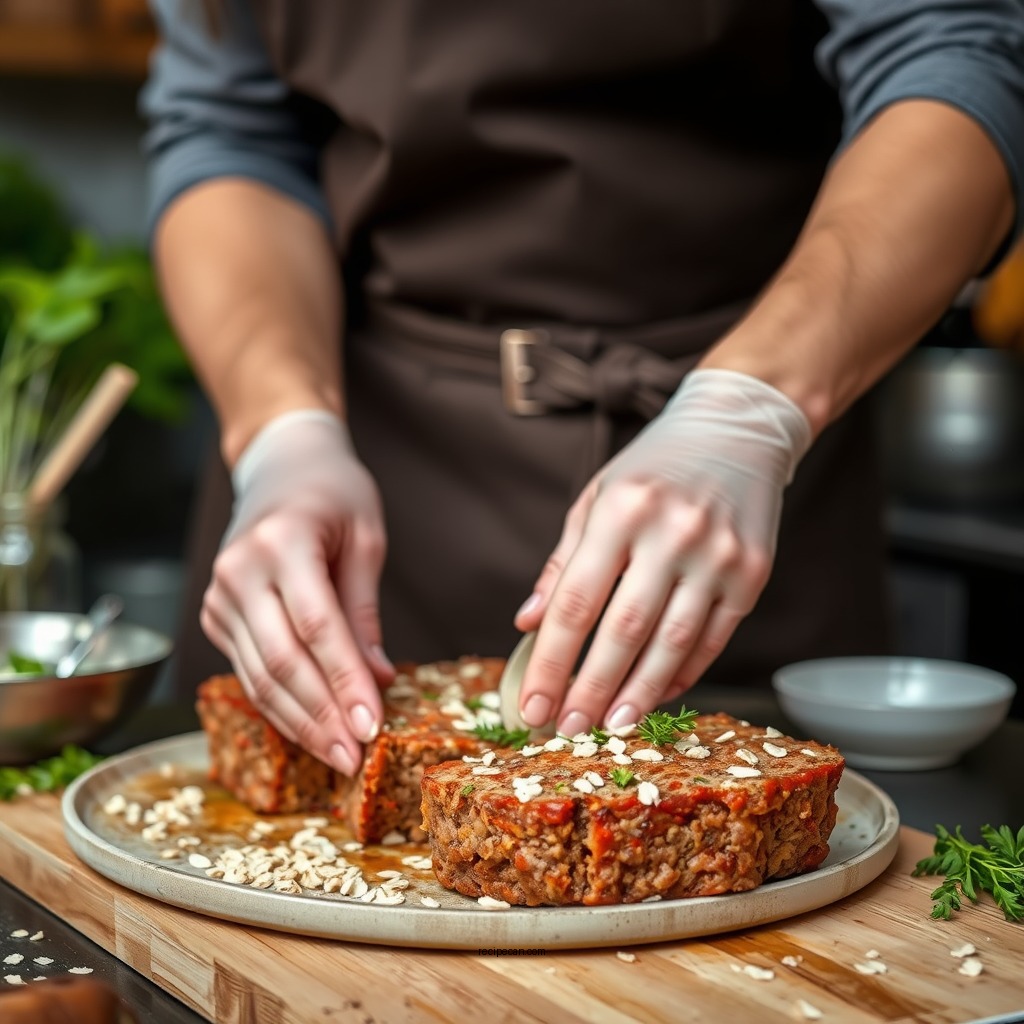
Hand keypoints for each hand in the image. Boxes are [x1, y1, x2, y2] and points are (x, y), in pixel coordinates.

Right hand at [200, 410, 392, 774]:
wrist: (280, 465)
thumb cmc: (333, 493)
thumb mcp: (365, 539)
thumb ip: (364, 610)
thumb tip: (379, 679)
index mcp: (280, 541)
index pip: (315, 627)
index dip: (343, 682)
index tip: (371, 725)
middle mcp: (239, 571)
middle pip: (281, 661)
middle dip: (321, 716)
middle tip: (355, 758)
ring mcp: (219, 595)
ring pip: (259, 676)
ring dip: (300, 722)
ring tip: (337, 757)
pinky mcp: (215, 615)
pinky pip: (248, 670)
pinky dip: (279, 705)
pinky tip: (310, 730)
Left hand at [514, 368, 810, 733]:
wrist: (736, 430)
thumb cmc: (652, 467)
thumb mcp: (596, 497)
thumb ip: (562, 561)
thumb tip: (529, 624)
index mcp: (620, 510)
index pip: (576, 602)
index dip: (551, 662)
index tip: (532, 705)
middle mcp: (671, 532)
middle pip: (624, 631)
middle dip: (590, 689)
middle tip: (567, 730)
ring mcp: (718, 554)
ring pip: (672, 643)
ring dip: (638, 693)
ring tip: (610, 726)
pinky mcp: (752, 573)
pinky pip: (713, 637)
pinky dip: (683, 672)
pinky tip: (657, 694)